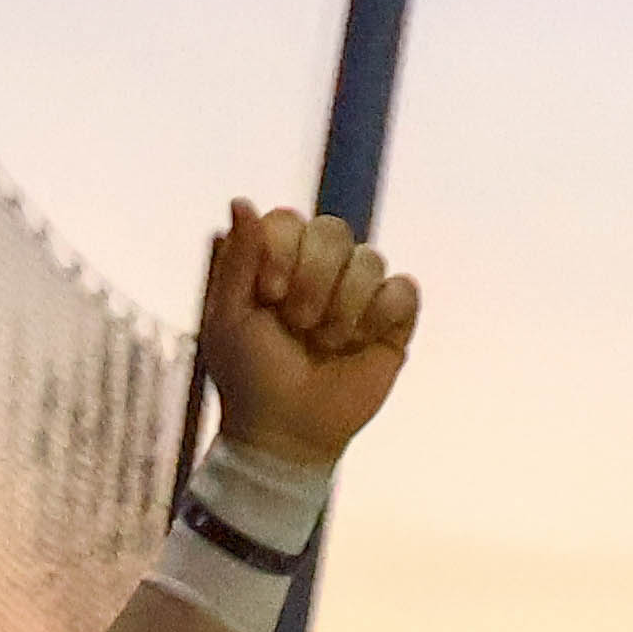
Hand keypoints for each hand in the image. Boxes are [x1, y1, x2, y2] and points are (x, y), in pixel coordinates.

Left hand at [196, 202, 418, 469]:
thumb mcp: (229, 317)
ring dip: (341, 309)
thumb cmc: (249, 375)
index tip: (266, 296)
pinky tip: (358, 345)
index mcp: (279, 261)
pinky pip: (403, 290)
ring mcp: (360, 290)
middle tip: (295, 324)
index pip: (290, 220)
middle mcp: (322, 268)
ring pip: (370, 259)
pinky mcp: (394, 318)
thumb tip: (241, 200)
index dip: (282, 253)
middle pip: (334, 230)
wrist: (285, 431)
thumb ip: (238, 258)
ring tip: (323, 344)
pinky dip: (378, 318)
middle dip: (312, 282)